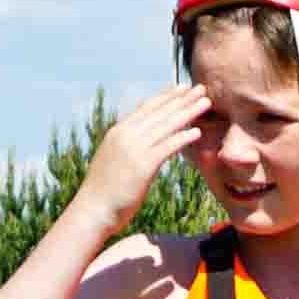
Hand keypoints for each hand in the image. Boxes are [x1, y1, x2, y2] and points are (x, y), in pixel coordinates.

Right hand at [83, 86, 209, 230]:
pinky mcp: (143, 165)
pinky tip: (197, 131)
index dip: (165, 97)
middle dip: (181, 99)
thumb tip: (136, 145)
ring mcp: (134, 148)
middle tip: (200, 88)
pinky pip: (167, 146)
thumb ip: (125, 148)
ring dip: (188, 112)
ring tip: (206, 103)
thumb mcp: (112, 161)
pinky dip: (183, 137)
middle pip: (159, 112)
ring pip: (166, 125)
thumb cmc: (103, 192)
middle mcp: (125, 135)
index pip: (145, 108)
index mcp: (118, 132)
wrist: (92, 210)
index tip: (180, 88)